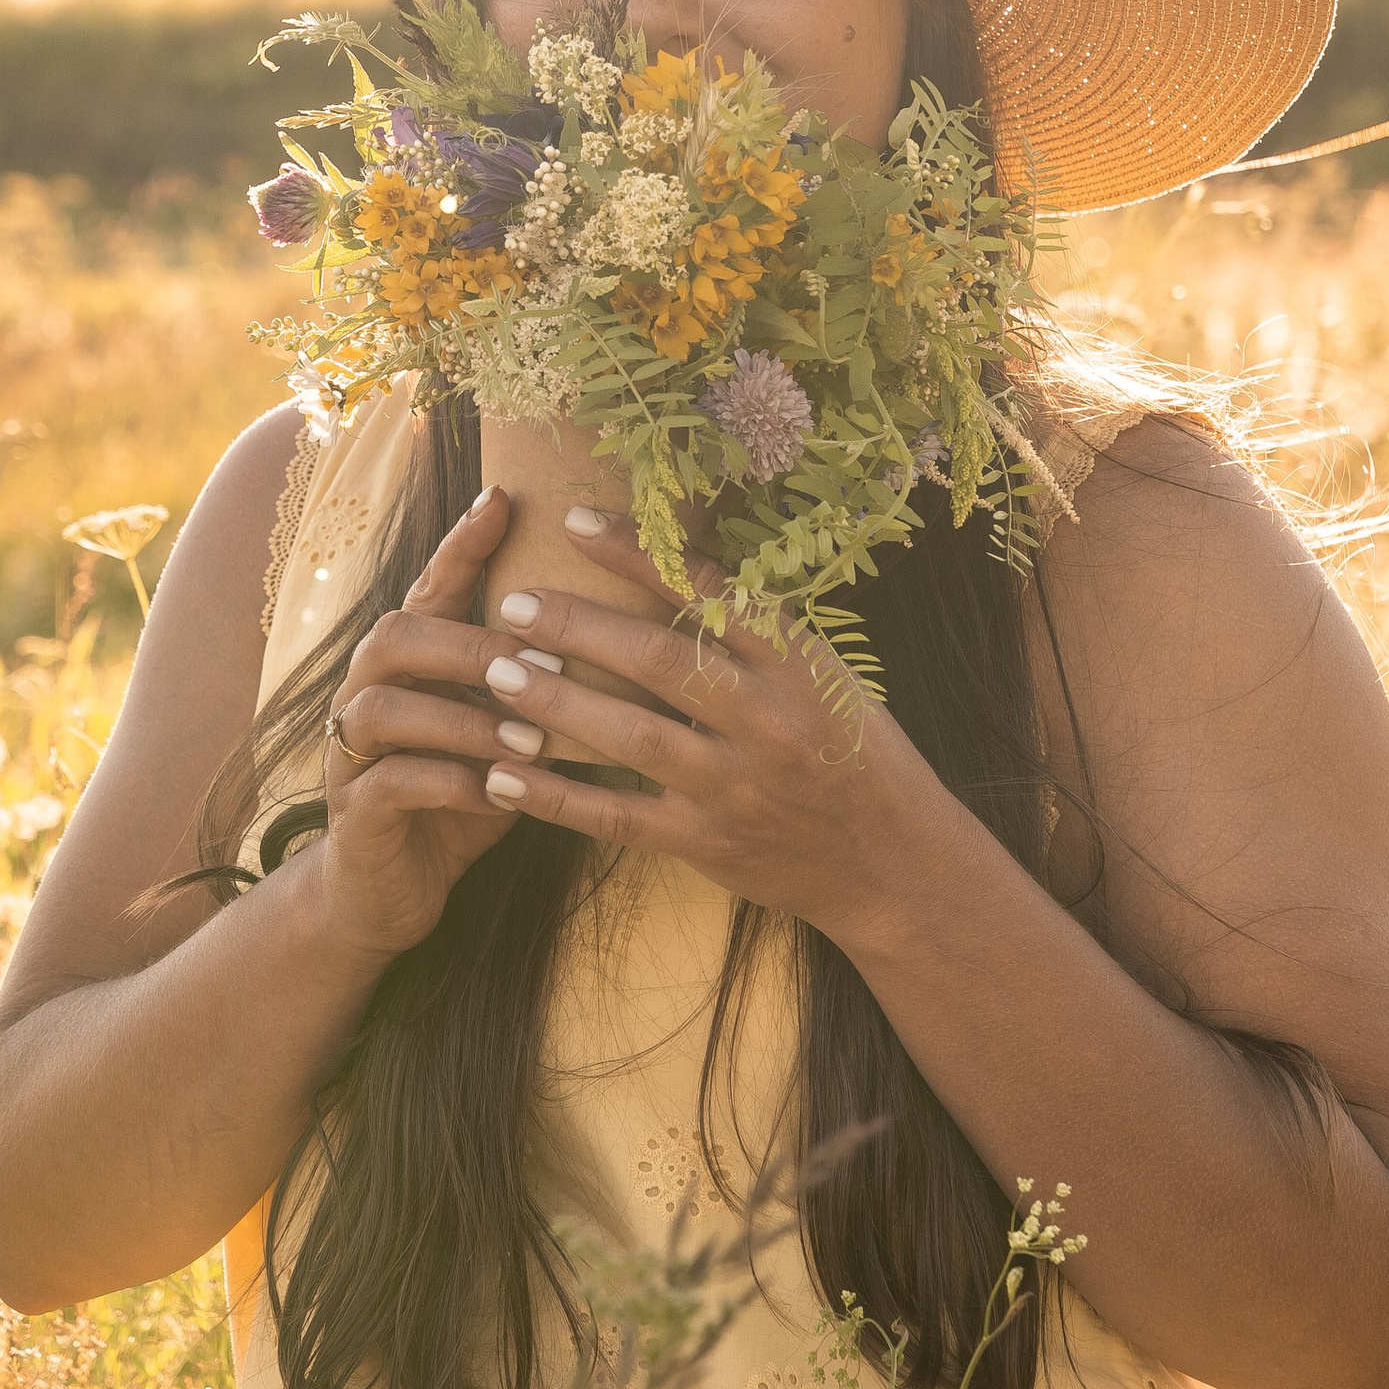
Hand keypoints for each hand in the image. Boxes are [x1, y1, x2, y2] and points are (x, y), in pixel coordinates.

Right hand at [308, 482, 541, 959]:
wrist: (390, 890)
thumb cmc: (462, 795)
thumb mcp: (499, 730)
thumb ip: (529, 681)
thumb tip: (620, 625)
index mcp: (407, 666)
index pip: (429, 587)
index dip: (462, 544)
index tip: (505, 498)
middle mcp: (366, 695)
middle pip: (392, 635)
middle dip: (466, 645)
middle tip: (536, 667)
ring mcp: (349, 755)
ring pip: (384, 709)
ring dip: (463, 720)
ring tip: (529, 740)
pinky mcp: (354, 815)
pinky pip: (389, 784)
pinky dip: (448, 784)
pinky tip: (499, 794)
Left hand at [466, 508, 936, 939]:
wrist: (893, 866)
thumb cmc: (857, 754)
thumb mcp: (830, 677)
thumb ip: (759, 632)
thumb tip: (671, 561)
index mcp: (802, 667)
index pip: (712, 595)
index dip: (639, 554)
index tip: (575, 522)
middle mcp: (769, 722)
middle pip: (659, 662)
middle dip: (577, 628)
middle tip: (511, 604)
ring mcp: (734, 788)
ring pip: (630, 737)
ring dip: (555, 702)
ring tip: (495, 672)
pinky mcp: (706, 843)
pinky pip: (617, 817)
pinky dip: (555, 796)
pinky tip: (501, 774)